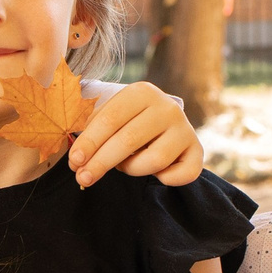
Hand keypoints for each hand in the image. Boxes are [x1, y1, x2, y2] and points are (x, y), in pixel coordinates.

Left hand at [71, 81, 203, 187]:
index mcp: (142, 92)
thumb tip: (76, 158)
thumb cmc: (129, 122)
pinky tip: (156, 173)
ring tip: (125, 166)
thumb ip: (92, 130)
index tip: (74, 160)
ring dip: (132, 170)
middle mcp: (167, 107)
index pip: (111, 118)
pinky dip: (165, 180)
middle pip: (129, 140)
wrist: (166, 124)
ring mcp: (185, 129)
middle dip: (101, 162)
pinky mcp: (197, 151)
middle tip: (83, 178)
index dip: (90, 141)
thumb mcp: (111, 115)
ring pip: (154, 160)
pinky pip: (181, 175)